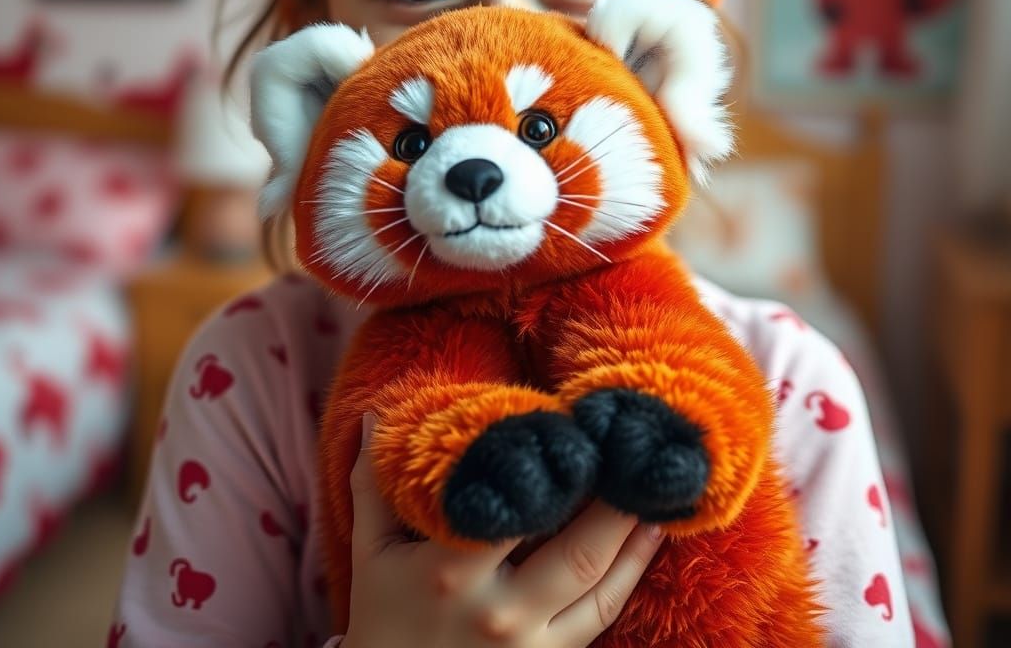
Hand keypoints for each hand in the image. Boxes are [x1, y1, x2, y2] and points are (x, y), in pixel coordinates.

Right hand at [342, 413, 664, 647]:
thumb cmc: (382, 619)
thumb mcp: (371, 552)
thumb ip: (371, 481)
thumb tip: (375, 412)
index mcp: (454, 574)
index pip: (519, 509)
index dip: (555, 466)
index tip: (578, 423)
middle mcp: (502, 613)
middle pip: (580, 551)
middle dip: (618, 499)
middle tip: (639, 448)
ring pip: (603, 587)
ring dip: (636, 536)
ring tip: (660, 488)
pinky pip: (602, 617)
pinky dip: (630, 575)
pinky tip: (647, 539)